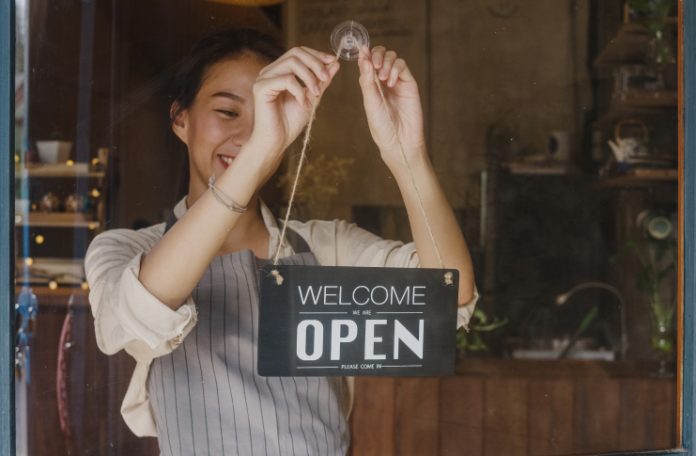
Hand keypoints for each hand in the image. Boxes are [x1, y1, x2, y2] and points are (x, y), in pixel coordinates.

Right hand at [247, 47, 339, 158]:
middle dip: (315, 63)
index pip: (298, 52)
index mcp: (280, 71)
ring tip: (316, 93)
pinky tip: (302, 103)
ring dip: (309, 77)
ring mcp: (264, 78)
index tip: (332, 62)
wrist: (276, 142)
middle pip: (295, 52)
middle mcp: (270, 71)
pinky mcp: (261, 88)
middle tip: (326, 79)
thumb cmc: (290, 123)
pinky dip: (299, 90)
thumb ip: (321, 81)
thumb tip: (334, 63)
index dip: (316, 54)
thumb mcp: (312, 98)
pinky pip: (286, 79)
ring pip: (291, 63)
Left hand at [358, 46, 425, 167]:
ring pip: (392, 57)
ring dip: (385, 62)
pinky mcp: (409, 83)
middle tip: (375, 65)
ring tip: (382, 78)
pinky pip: (402, 66)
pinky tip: (390, 82)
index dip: (364, 53)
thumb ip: (366, 80)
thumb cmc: (382, 126)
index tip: (362, 50)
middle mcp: (383, 81)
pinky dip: (395, 69)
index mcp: (370, 85)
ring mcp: (396, 81)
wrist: (399, 140)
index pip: (367, 62)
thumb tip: (362, 57)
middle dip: (376, 55)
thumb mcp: (370, 102)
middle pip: (380, 55)